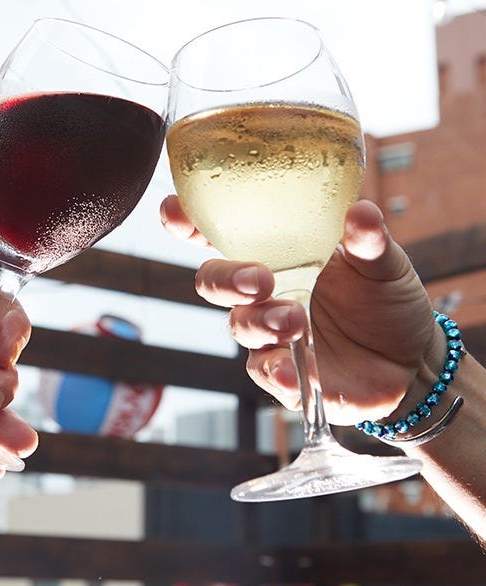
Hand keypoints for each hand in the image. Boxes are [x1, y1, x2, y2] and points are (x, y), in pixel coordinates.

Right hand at [161, 195, 442, 424]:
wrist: (412, 359)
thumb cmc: (386, 300)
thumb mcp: (384, 263)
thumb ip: (369, 240)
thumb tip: (361, 211)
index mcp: (279, 255)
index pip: (221, 235)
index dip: (189, 222)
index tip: (173, 211)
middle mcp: (264, 292)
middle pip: (214, 281)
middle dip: (225, 278)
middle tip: (258, 279)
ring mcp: (269, 334)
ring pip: (239, 326)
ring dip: (260, 321)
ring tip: (295, 319)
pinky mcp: (284, 374)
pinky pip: (265, 373)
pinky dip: (276, 372)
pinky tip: (293, 371)